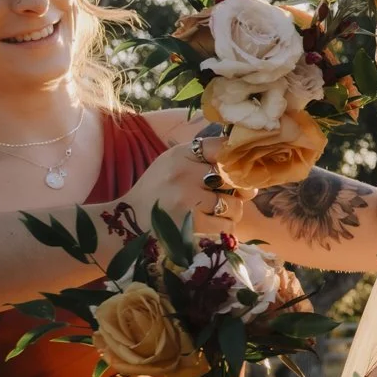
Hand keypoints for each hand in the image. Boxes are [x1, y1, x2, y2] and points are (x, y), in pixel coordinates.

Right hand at [123, 138, 252, 242]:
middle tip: (228, 197)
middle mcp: (183, 172)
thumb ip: (205, 161)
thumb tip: (249, 171)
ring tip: (211, 215)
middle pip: (235, 178)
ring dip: (230, 214)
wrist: (127, 226)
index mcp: (180, 154)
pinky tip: (207, 228)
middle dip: (238, 191)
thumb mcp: (173, 167)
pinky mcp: (191, 224)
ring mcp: (187, 198)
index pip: (223, 147)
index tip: (238, 173)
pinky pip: (227, 226)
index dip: (238, 162)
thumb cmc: (157, 196)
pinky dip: (223, 229)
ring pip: (235, 205)